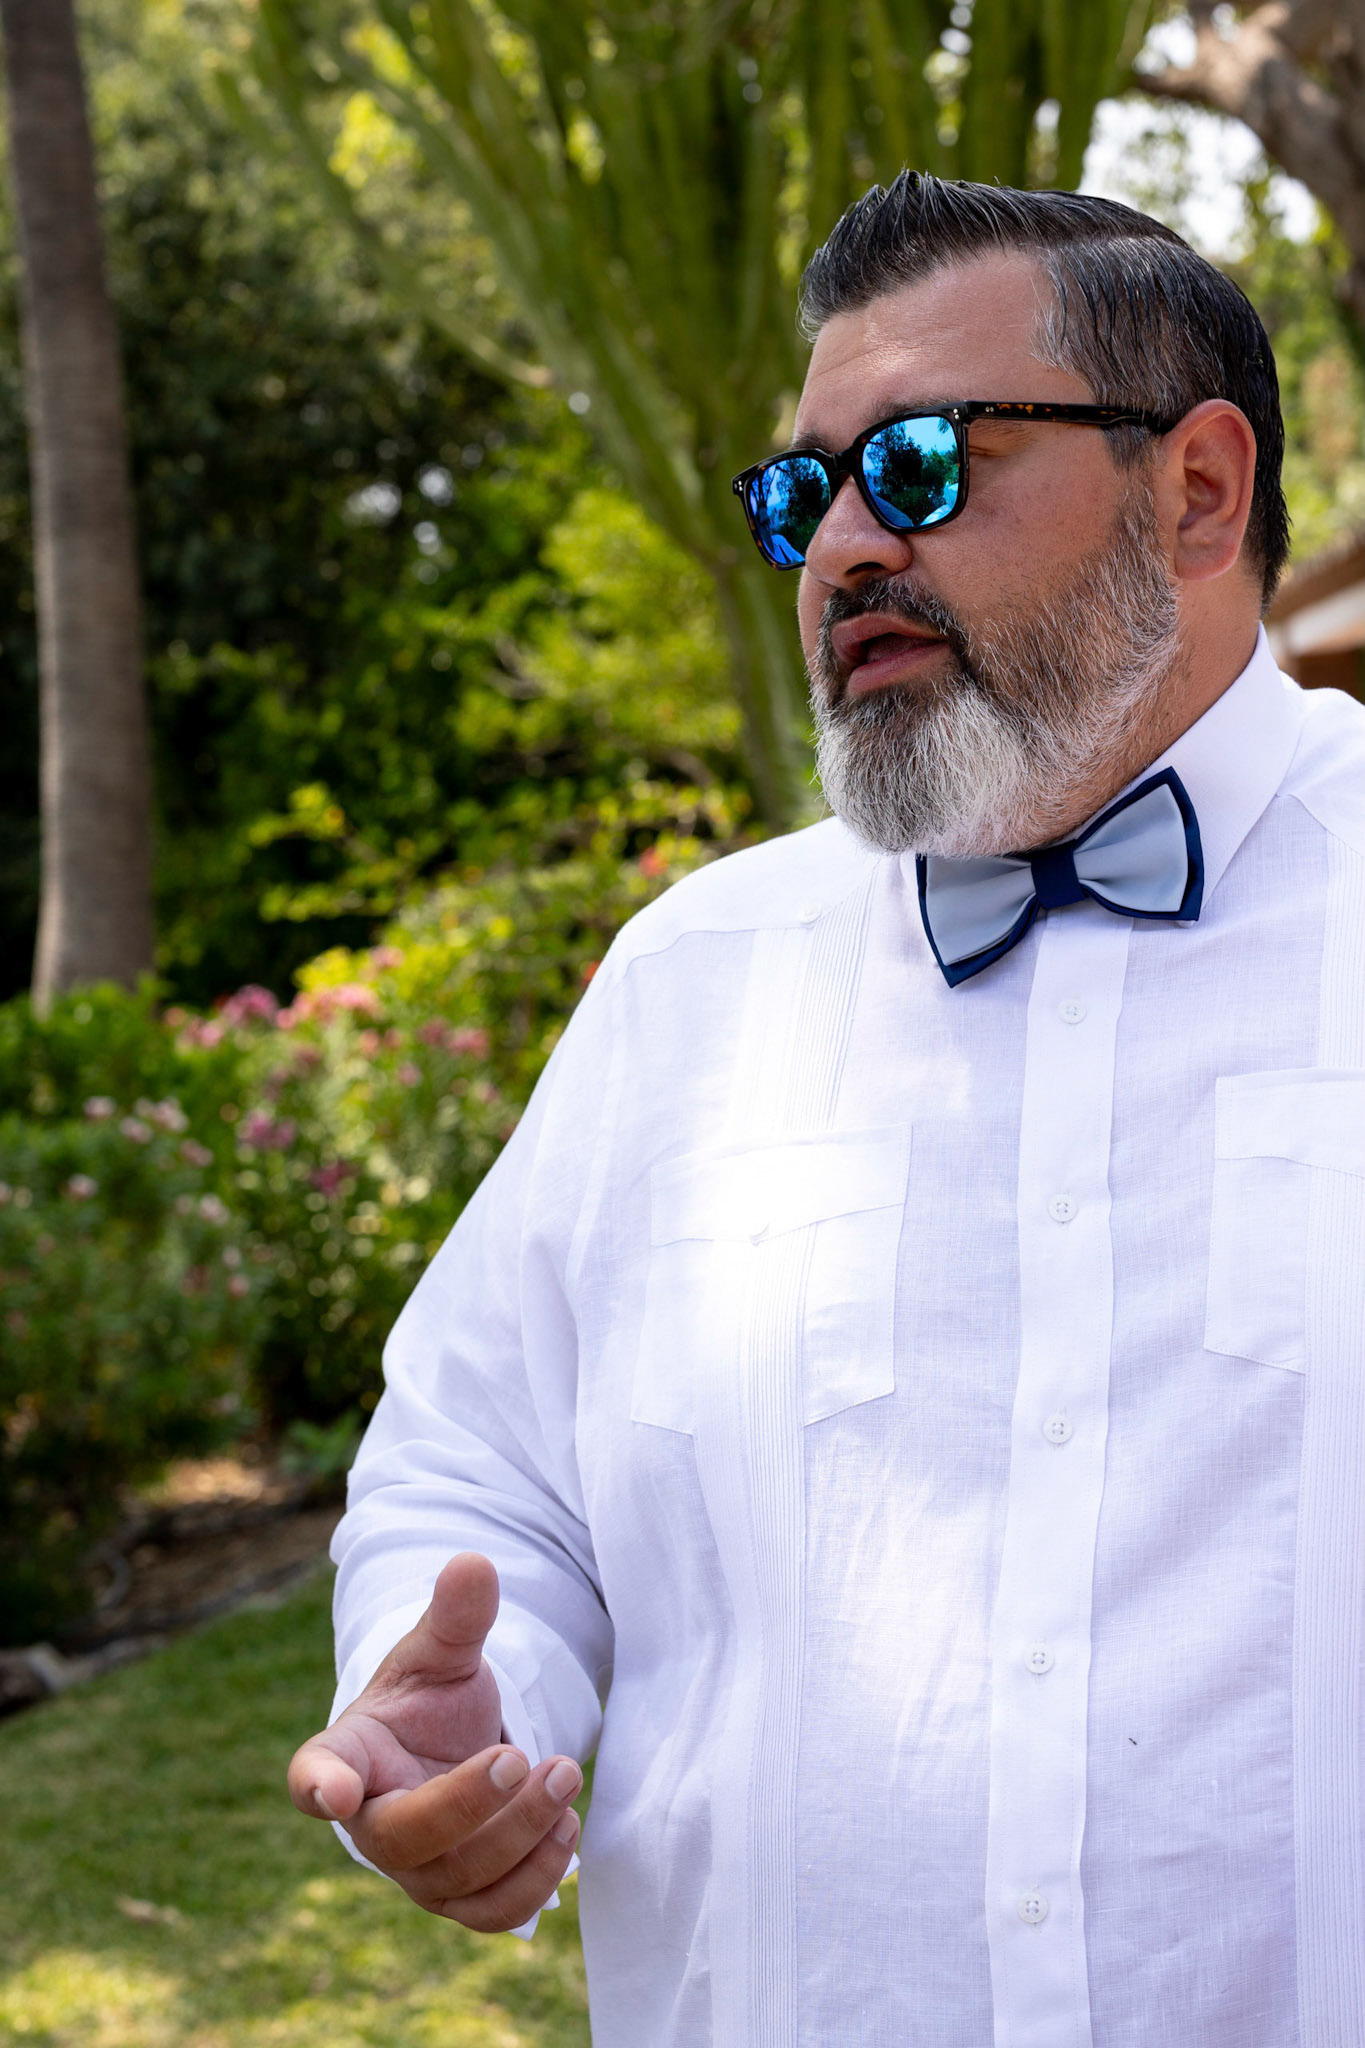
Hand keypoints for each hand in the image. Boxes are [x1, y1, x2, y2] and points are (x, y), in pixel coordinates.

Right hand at [287, 1551, 582, 1932]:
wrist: (453, 1748)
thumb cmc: (432, 1698)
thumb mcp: (442, 1651)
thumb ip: (456, 1616)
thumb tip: (473, 1563)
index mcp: (347, 1756)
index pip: (316, 1775)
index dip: (318, 1786)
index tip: (331, 1791)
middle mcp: (372, 1823)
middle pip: (405, 1838)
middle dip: (470, 1804)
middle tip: (523, 1755)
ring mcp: (416, 1870)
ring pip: (460, 1880)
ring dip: (521, 1837)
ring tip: (565, 1775)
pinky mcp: (460, 1896)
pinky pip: (491, 1914)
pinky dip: (534, 1880)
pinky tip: (566, 1828)